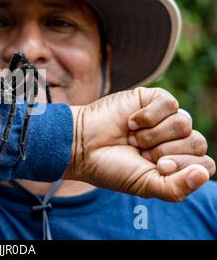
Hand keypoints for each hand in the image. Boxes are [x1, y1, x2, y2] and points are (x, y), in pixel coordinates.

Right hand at [63, 87, 214, 201]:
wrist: (82, 145)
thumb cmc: (111, 167)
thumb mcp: (145, 185)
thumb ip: (176, 187)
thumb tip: (202, 174)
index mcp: (177, 163)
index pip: (204, 164)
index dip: (184, 166)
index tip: (157, 167)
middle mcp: (174, 140)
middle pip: (197, 142)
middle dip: (165, 151)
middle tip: (140, 152)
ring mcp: (165, 118)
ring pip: (184, 124)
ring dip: (152, 135)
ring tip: (132, 138)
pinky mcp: (153, 99)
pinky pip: (170, 105)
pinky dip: (148, 117)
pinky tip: (131, 123)